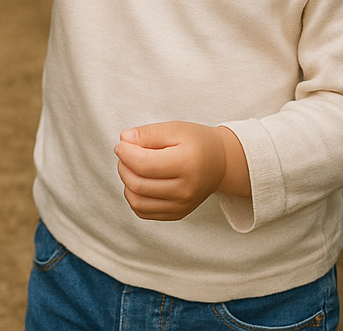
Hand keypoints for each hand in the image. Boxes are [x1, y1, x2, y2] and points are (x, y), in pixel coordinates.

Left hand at [114, 122, 247, 220]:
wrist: (220, 163)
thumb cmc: (197, 143)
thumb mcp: (175, 129)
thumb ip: (148, 133)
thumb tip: (124, 139)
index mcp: (186, 165)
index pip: (143, 164)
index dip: (125, 152)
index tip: (122, 143)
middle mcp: (185, 190)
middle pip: (138, 184)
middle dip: (123, 166)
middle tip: (126, 153)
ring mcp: (181, 205)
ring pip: (137, 201)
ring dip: (126, 182)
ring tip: (133, 167)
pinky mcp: (177, 214)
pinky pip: (143, 212)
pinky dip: (134, 196)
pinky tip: (140, 181)